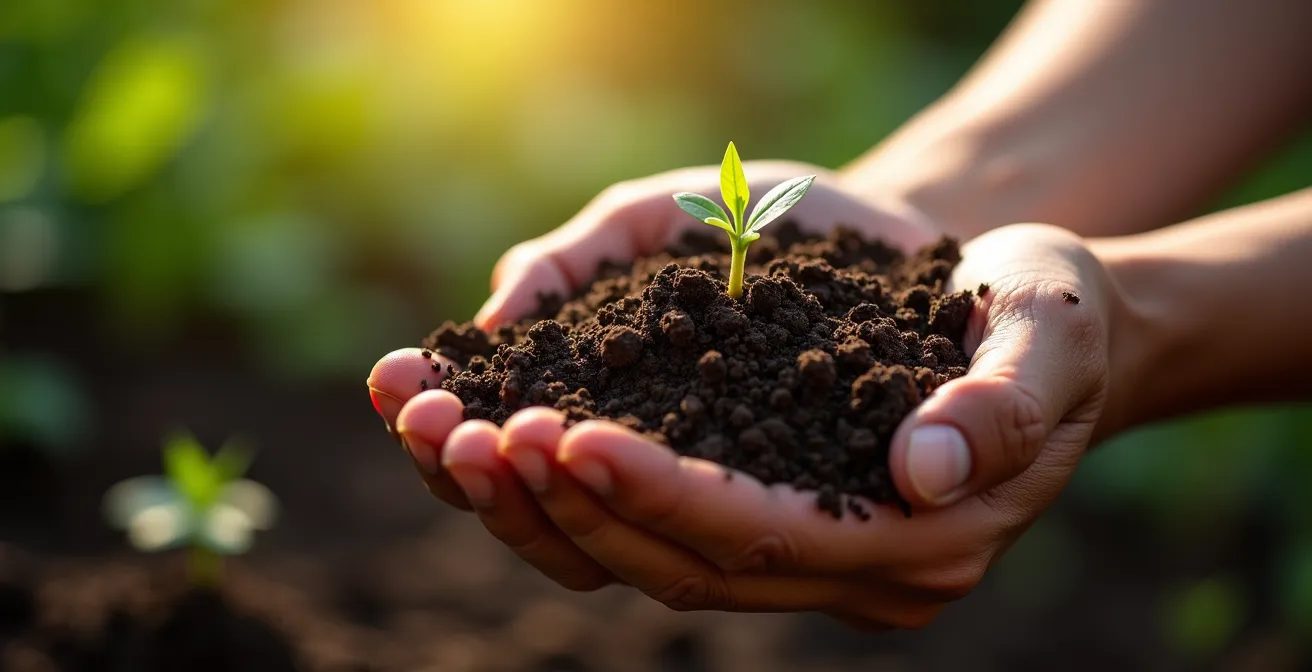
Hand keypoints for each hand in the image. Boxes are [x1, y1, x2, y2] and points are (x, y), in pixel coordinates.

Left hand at [371, 169, 1126, 627]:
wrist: (1044, 324)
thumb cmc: (1049, 310)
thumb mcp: (1049, 332)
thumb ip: (1001, 406)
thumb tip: (925, 472)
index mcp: (923, 539)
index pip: (768, 534)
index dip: (665, 494)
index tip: (570, 434)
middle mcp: (859, 572)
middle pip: (688, 566)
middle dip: (576, 505)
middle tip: (479, 436)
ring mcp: (814, 560)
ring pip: (654, 561)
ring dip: (549, 507)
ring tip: (457, 438)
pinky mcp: (776, 527)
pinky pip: (657, 526)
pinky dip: (577, 488)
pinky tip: (506, 435)